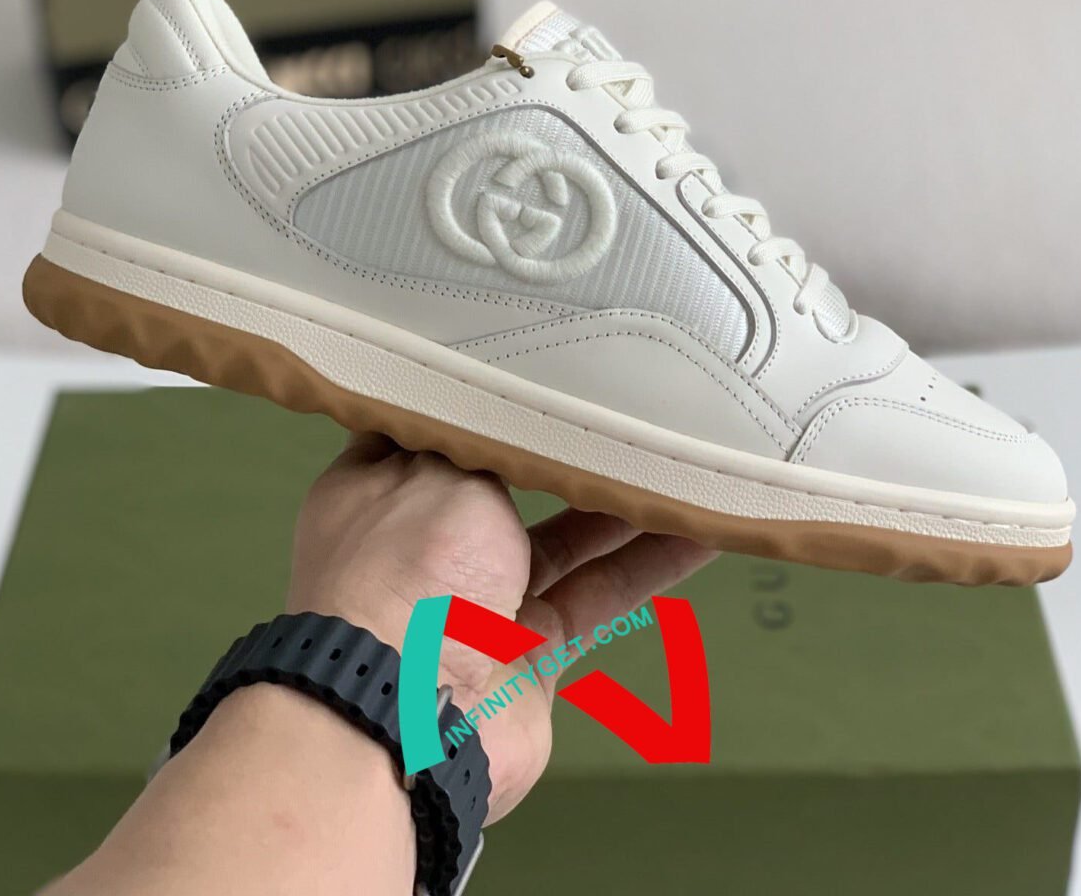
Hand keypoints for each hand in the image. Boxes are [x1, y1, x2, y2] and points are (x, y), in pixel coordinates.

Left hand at [287, 435, 716, 819]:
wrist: (411, 718)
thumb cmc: (410, 571)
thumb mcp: (445, 474)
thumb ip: (493, 448)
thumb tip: (515, 424)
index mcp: (379, 488)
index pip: (433, 428)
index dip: (482, 398)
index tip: (535, 364)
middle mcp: (426, 542)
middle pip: (509, 484)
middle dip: (564, 452)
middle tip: (628, 407)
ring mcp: (479, 602)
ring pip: (567, 539)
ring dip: (625, 505)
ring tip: (686, 459)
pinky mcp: (534, 651)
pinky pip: (599, 594)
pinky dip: (649, 564)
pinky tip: (701, 531)